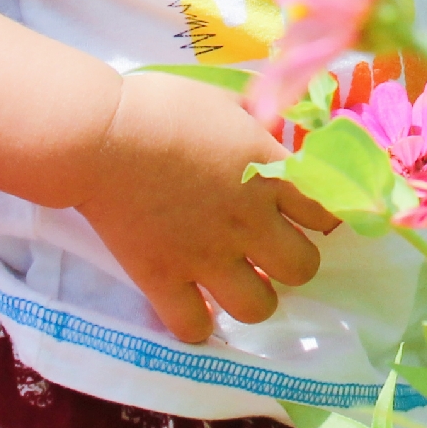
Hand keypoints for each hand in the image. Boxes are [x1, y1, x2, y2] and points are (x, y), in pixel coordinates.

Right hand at [73, 71, 340, 344]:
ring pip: (260, 307)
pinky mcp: (163, 280)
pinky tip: (193, 305)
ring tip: (238, 282)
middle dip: (293, 262)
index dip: (324, 217)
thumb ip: (256, 120)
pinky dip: (197, 323)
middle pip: (303, 267)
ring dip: (254, 297)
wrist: (100, 136)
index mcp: (267, 173)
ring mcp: (207, 256)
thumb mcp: (223, 100)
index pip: (325, 211)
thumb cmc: (161, 107)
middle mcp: (248, 221)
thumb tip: (274, 125)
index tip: (309, 217)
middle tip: (271, 251)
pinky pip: (195, 328)